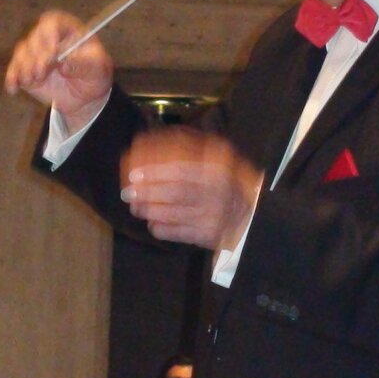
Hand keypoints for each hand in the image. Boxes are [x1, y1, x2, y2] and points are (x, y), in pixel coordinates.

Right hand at [3, 10, 113, 128]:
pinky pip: (15, 69)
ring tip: (33, 80)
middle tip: (41, 71)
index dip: (49, 33)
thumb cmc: (94, 74)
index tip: (52, 50)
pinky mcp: (26, 68)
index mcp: (67, 29)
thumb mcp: (98, 67)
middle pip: (35, 37)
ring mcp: (35, 52)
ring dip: (24, 66)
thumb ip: (84, 63)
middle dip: (36, 54)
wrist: (85, 95)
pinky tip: (13, 88)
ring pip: (22, 52)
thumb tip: (65, 63)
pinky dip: (12, 77)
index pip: (53, 22)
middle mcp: (48, 37)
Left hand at [122, 129, 262, 250]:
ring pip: (174, 214)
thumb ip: (192, 148)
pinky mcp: (209, 235)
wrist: (251, 216)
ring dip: (149, 210)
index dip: (154, 172)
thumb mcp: (219, 158)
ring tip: (135, 206)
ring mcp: (214, 215)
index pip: (182, 170)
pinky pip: (178, 233)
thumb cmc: (228, 183)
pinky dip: (161, 229)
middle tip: (127, 193)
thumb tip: (153, 141)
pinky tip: (152, 223)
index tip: (133, 173)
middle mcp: (217, 192)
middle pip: (176, 192)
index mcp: (219, 168)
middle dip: (147, 193)